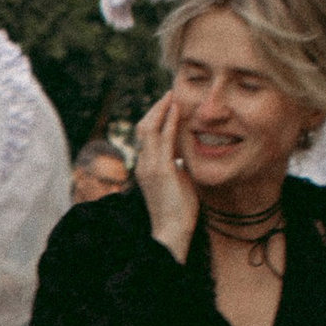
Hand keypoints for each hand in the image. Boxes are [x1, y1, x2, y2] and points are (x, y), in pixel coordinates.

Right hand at [133, 90, 198, 260]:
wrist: (171, 230)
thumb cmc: (177, 211)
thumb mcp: (177, 183)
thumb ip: (176, 168)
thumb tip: (182, 160)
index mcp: (146, 167)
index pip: (146, 136)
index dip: (156, 118)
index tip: (168, 105)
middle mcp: (143, 164)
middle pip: (143, 127)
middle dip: (156, 109)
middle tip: (169, 95)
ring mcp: (150, 166)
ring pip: (149, 129)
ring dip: (161, 110)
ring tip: (172, 96)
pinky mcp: (161, 170)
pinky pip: (164, 139)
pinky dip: (170, 122)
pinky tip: (177, 111)